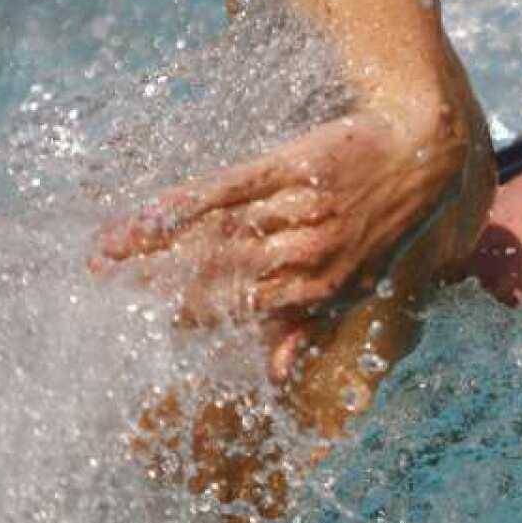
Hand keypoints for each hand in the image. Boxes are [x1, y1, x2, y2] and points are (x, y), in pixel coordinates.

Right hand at [92, 111, 457, 334]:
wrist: (421, 147)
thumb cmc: (385, 221)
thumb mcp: (357, 281)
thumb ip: (308, 324)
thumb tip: (275, 375)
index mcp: (319, 286)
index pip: (240, 306)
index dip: (186, 314)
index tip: (137, 320)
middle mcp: (306, 251)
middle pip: (219, 271)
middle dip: (157, 283)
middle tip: (100, 290)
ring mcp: (298, 207)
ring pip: (217, 232)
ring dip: (158, 243)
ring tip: (106, 251)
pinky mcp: (292, 164)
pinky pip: (232, 186)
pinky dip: (189, 200)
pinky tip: (151, 211)